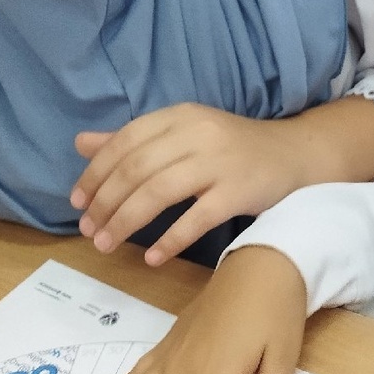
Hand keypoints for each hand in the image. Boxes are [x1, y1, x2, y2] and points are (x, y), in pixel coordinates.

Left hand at [71, 105, 306, 264]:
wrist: (295, 156)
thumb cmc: (232, 148)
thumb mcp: (183, 133)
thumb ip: (134, 140)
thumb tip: (81, 143)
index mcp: (179, 116)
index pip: (126, 140)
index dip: (96, 172)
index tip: (78, 201)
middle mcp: (197, 134)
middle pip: (137, 168)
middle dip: (106, 202)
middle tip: (89, 230)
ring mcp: (220, 163)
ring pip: (160, 192)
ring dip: (127, 221)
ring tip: (107, 245)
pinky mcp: (239, 192)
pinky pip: (197, 218)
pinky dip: (171, 239)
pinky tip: (152, 257)